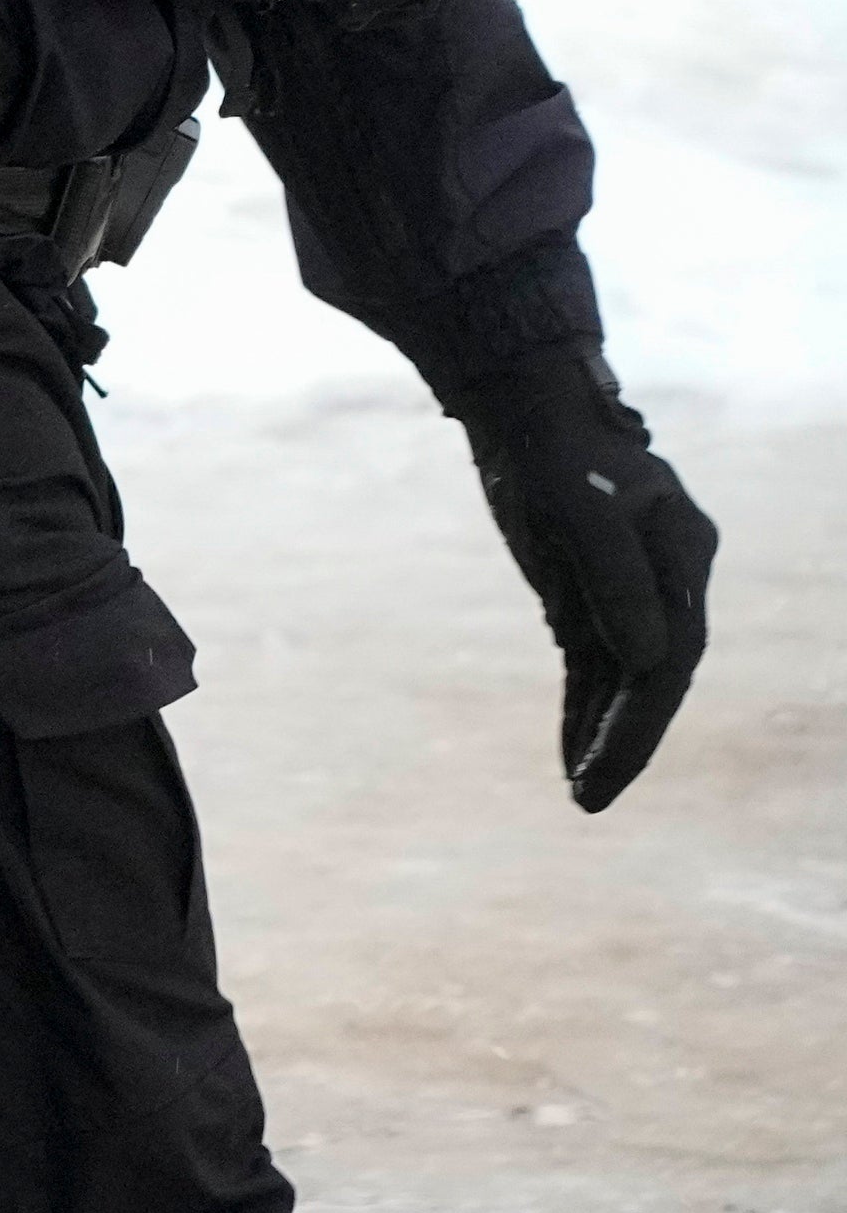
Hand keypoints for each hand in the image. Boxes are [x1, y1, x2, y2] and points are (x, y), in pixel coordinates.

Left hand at [451, 348, 715, 810]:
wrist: (528, 411)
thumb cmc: (558, 449)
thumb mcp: (581, 509)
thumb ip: (616, 582)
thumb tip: (649, 663)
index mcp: (684, 559)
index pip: (673, 655)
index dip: (642, 716)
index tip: (606, 763)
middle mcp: (668, 582)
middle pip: (654, 677)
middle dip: (625, 740)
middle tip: (590, 801)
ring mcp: (631, 593)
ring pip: (623, 679)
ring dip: (603, 734)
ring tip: (583, 795)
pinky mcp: (591, 597)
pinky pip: (593, 666)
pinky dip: (582, 708)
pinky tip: (571, 751)